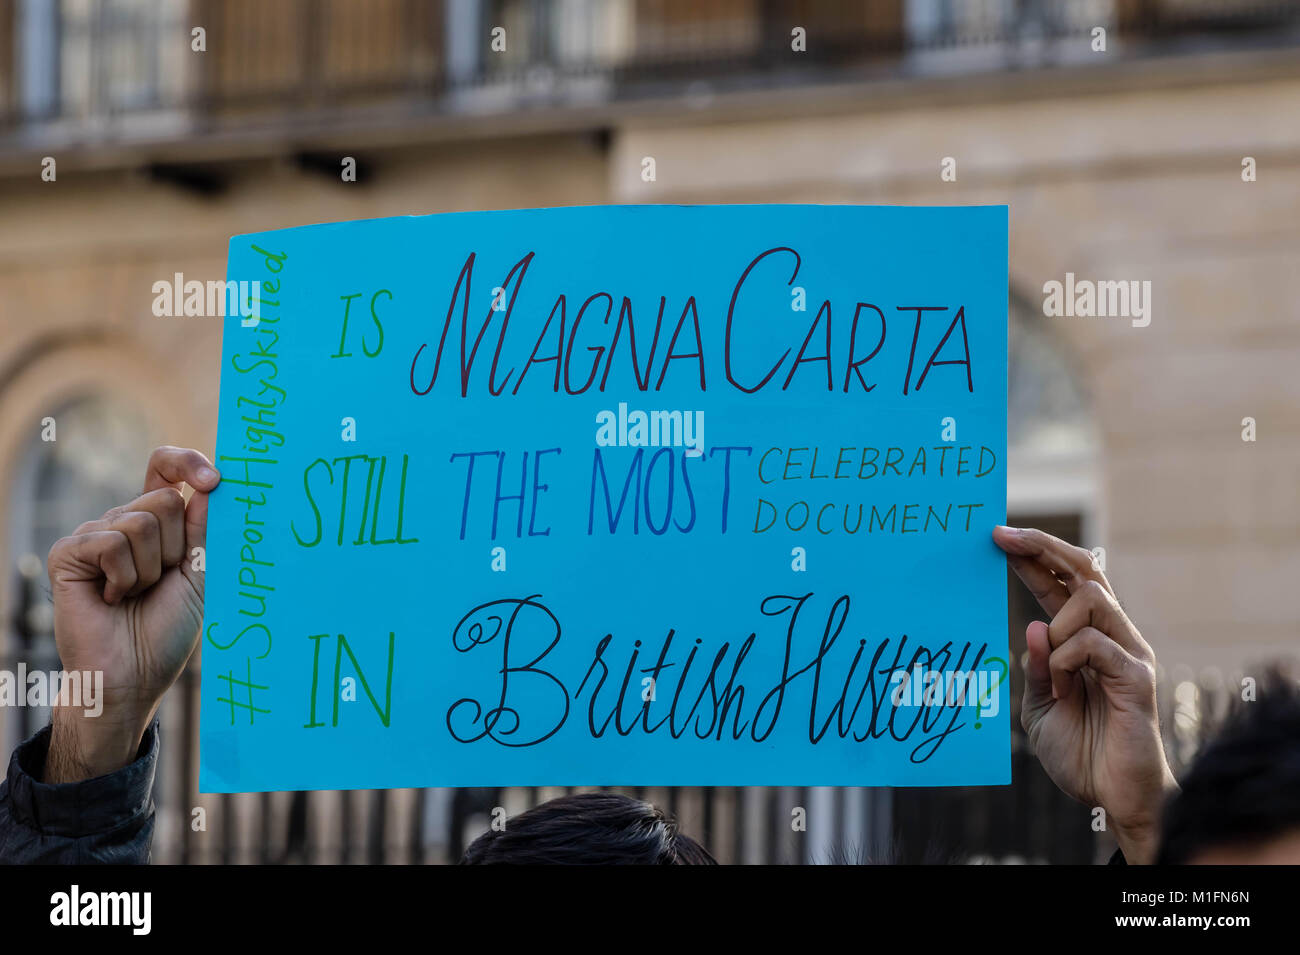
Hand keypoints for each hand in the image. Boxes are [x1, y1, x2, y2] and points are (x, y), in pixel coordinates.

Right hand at [44, 446, 219, 782]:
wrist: (135, 674)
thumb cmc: (169, 629)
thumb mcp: (200, 572)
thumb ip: (204, 527)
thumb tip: (214, 481)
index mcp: (156, 524)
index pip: (165, 470)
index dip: (187, 463)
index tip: (215, 480)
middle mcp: (122, 522)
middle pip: (164, 500)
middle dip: (177, 547)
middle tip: (160, 583)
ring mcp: (94, 535)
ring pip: (141, 522)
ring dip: (150, 569)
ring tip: (135, 595)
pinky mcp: (69, 552)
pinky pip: (111, 542)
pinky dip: (124, 577)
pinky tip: (111, 599)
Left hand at [993, 525, 1177, 863]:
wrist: (1112, 797)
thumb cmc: (1078, 751)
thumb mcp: (1038, 706)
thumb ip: (1034, 668)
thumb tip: (1033, 626)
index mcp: (1084, 640)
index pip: (1060, 585)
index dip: (1032, 558)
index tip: (996, 537)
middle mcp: (1111, 636)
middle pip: (1086, 570)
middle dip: (1044, 548)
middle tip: (1004, 537)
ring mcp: (1128, 652)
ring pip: (1092, 598)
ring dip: (1059, 623)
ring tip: (1053, 672)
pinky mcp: (1137, 677)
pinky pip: (1095, 644)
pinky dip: (1068, 659)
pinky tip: (1065, 688)